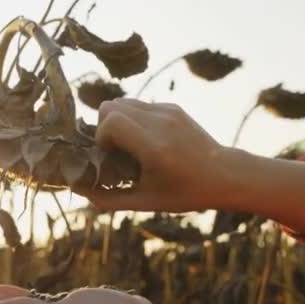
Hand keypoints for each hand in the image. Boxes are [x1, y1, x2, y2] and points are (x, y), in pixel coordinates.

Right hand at [81, 98, 235, 211]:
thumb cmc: (184, 193)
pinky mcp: (173, 107)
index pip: (111, 121)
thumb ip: (108, 198)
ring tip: (129, 144)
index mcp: (154, 147)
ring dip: (117, 121)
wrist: (226, 175)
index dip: (102, 138)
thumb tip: (78, 189)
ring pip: (122, 101)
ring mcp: (168, 111)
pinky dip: (133, 119)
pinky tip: (146, 139)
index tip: (112, 157)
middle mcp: (160, 123)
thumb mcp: (145, 202)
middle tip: (117, 150)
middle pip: (110, 106)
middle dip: (105, 128)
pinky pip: (138, 104)